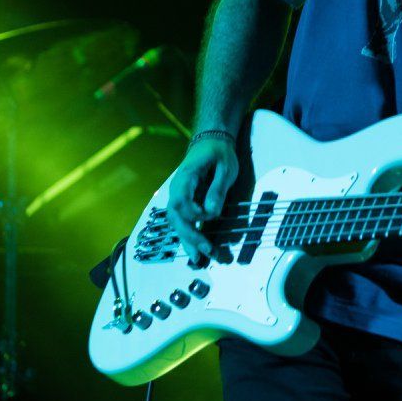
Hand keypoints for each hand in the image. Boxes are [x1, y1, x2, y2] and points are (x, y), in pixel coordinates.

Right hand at [167, 135, 238, 259]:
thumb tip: (212, 214)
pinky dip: (189, 237)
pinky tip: (196, 251)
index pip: (181, 201)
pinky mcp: (186, 203)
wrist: (211, 142)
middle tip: (204, 251)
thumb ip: (217, 190)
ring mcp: (179, 197)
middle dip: (190, 235)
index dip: (193, 213)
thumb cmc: (218, 153)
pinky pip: (184, 222)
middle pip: (176, 217)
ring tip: (199, 258)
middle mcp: (177, 190)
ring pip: (178, 223)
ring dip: (188, 240)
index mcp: (185, 178)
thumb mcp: (224, 167)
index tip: (208, 216)